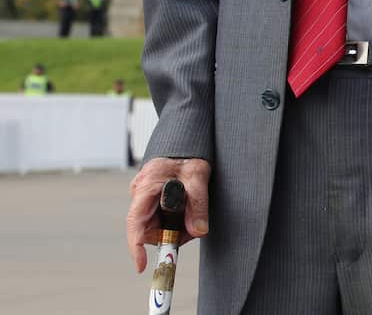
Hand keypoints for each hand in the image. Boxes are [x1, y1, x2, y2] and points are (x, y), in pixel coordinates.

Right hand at [126, 157, 211, 272]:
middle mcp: (140, 194)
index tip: (141, 265)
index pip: (135, 223)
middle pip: (148, 229)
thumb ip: (198, 205)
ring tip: (193, 212)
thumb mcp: (198, 177)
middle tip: (194, 226)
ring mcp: (145, 198)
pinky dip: (175, 221)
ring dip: (175, 227)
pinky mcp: (152, 201)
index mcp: (146, 186)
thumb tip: (198, 231)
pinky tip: (188, 210)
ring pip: (156, 226)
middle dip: (170, 233)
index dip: (136, 247)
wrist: (185, 144)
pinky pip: (160, 219)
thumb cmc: (188, 155)